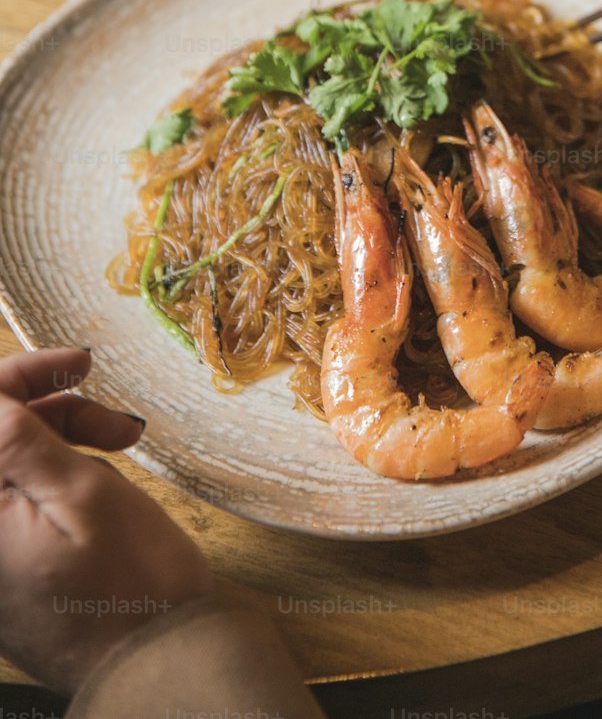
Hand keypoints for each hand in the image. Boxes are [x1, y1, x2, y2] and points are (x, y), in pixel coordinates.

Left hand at [0, 346, 211, 692]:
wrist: (156, 666)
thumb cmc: (131, 584)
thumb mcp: (84, 495)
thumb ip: (20, 440)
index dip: (20, 377)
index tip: (78, 364)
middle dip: (47, 409)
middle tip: (113, 415)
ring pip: (8, 464)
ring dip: (59, 438)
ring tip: (123, 442)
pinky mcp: (6, 568)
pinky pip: (17, 498)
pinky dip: (56, 474)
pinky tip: (101, 474)